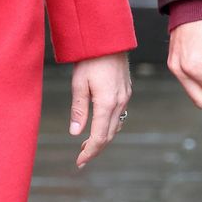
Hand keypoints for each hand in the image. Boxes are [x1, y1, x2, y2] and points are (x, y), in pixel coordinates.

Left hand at [69, 53, 131, 168]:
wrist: (108, 39)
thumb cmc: (90, 58)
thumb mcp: (79, 83)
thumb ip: (78, 110)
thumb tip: (75, 133)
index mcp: (107, 103)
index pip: (99, 137)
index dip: (89, 152)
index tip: (79, 162)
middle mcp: (119, 103)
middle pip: (109, 135)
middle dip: (95, 149)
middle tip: (81, 159)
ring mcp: (125, 97)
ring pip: (115, 126)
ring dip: (102, 138)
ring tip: (86, 145)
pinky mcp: (126, 91)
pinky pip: (119, 116)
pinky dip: (108, 126)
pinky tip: (99, 126)